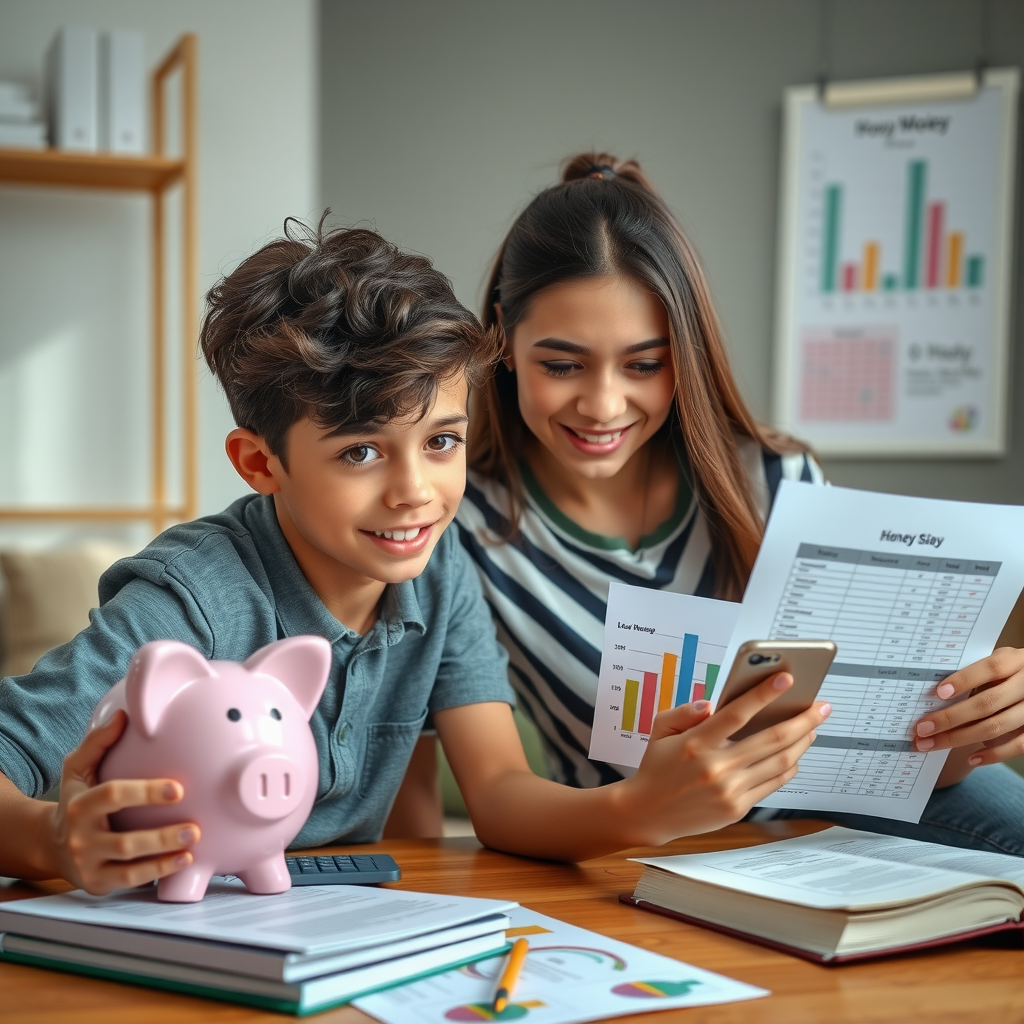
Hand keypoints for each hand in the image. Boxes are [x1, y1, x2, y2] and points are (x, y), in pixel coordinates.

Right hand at [48, 709, 200, 894]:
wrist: (51, 845)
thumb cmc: (75, 799)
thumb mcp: (77, 770)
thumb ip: (98, 742)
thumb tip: (123, 715)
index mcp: (81, 806)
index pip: (112, 797)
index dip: (145, 793)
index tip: (178, 789)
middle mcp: (82, 838)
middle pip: (123, 842)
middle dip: (160, 837)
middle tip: (194, 826)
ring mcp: (89, 864)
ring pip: (129, 867)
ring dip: (164, 857)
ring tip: (194, 842)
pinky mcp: (98, 884)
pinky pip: (130, 881)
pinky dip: (159, 872)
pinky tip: (184, 860)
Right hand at [624, 673, 830, 843]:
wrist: (649, 813)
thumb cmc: (657, 767)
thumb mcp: (659, 729)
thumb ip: (685, 712)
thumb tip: (713, 705)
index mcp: (697, 743)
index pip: (737, 712)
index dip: (764, 693)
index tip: (786, 678)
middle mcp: (717, 767)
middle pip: (772, 739)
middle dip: (802, 720)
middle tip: (820, 707)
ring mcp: (730, 790)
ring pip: (780, 763)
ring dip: (801, 743)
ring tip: (812, 728)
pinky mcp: (738, 807)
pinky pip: (773, 784)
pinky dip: (789, 767)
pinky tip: (794, 755)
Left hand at [913, 647, 1023, 766]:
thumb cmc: (1013, 673)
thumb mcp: (1001, 662)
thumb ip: (978, 673)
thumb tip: (936, 692)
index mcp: (1016, 661)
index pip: (991, 668)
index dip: (964, 679)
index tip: (938, 693)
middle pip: (987, 702)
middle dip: (950, 717)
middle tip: (921, 728)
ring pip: (998, 726)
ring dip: (960, 738)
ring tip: (932, 744)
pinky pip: (1019, 746)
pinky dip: (994, 754)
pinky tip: (971, 758)